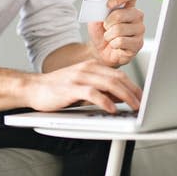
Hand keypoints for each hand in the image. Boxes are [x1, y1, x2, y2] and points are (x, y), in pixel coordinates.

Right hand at [26, 59, 141, 112]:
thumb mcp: (83, 87)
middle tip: (143, 104)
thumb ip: (101, 90)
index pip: (119, 74)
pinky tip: (112, 109)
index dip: (133, 86)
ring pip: (109, 83)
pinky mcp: (70, 88)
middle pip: (117, 78)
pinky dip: (105, 101)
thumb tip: (121, 97)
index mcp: (92, 66)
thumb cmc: (58, 89)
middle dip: (133, 92)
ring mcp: (79, 77)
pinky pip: (92, 93)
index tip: (143, 97)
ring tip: (134, 107)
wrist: (33, 88)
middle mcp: (87, 69)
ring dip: (125, 96)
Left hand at [87, 0, 144, 67]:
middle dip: (107, 22)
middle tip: (105, 27)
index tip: (108, 5)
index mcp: (128, 5)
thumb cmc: (100, 32)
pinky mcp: (138, 43)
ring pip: (119, 29)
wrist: (100, 51)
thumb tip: (100, 7)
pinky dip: (112, 44)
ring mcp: (139, 29)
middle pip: (121, 14)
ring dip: (108, 35)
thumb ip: (98, 11)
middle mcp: (137, 15)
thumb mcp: (95, 19)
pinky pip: (121, 41)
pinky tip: (115, 45)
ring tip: (110, 37)